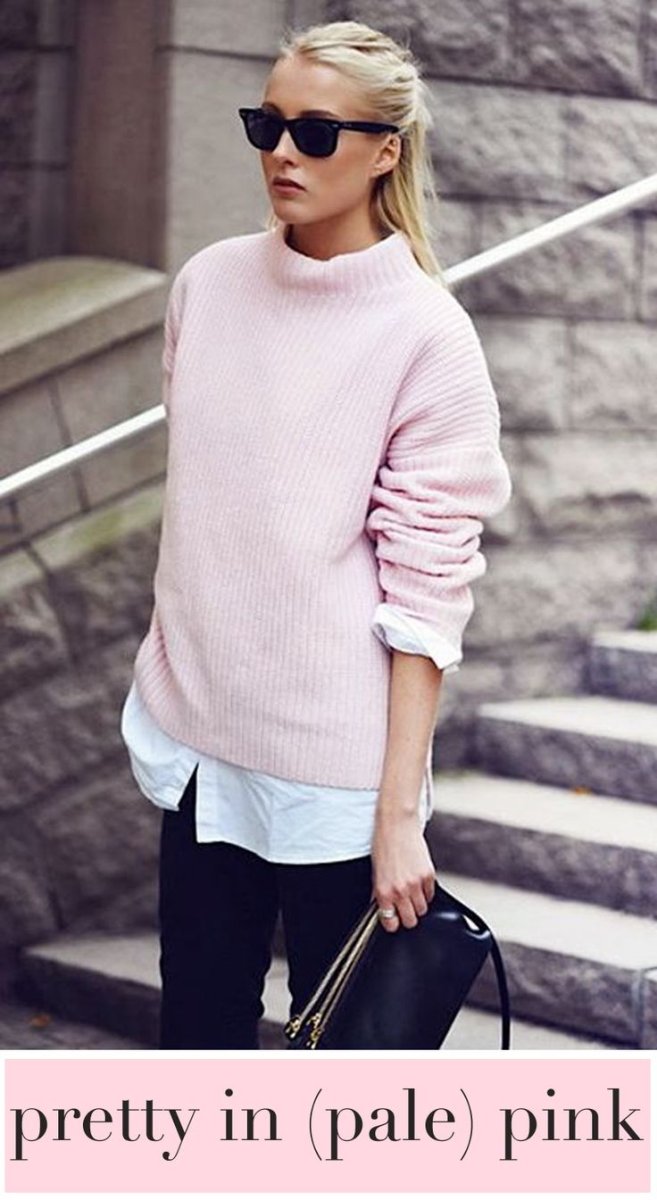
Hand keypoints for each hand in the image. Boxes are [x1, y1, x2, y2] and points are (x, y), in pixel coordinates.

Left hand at [371, 810, 436, 932]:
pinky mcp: (429, 875)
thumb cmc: (383, 845)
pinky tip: (418, 881)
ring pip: (422, 909)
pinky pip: (430, 894)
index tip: (394, 920)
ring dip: (417, 904)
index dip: (393, 923)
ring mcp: (416, 884)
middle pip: (411, 920)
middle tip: (404, 907)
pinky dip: (426, 892)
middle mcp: (400, 890)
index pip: (391, 923)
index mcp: (383, 891)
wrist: (396, 825)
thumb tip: (383, 908)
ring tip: (411, 892)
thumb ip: (380, 893)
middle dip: (408, 916)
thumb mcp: (375, 872)